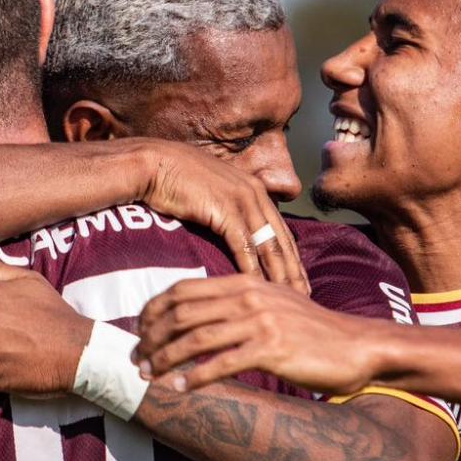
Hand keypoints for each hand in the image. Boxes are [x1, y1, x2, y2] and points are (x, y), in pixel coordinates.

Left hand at [134, 274, 385, 393]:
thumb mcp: (272, 305)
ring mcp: (262, 321)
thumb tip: (198, 320)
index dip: (152, 311)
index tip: (138, 333)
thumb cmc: (313, 331)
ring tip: (149, 377)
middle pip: (182, 313)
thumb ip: (237, 306)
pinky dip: (195, 377)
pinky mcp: (273, 348)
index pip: (182, 290)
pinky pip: (223, 363)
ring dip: (166, 359)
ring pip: (196, 338)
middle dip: (152, 338)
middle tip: (137, 360)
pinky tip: (181, 388)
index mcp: (244, 283)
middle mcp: (249, 296)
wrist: (359, 346)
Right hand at [141, 141, 308, 294]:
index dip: (292, 258)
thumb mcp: (211, 194)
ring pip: (269, 244)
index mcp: (254, 189)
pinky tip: (259, 289)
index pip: (281, 230)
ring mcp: (242, 200)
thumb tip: (232, 234)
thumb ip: (226, 210)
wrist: (154, 163)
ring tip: (289, 297)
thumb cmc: (175, 181)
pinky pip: (245, 245)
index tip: (300, 281)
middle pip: (282, 239)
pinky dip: (254, 269)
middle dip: (294, 271)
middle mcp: (255, 193)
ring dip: (280, 274)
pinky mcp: (226, 209)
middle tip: (305, 295)